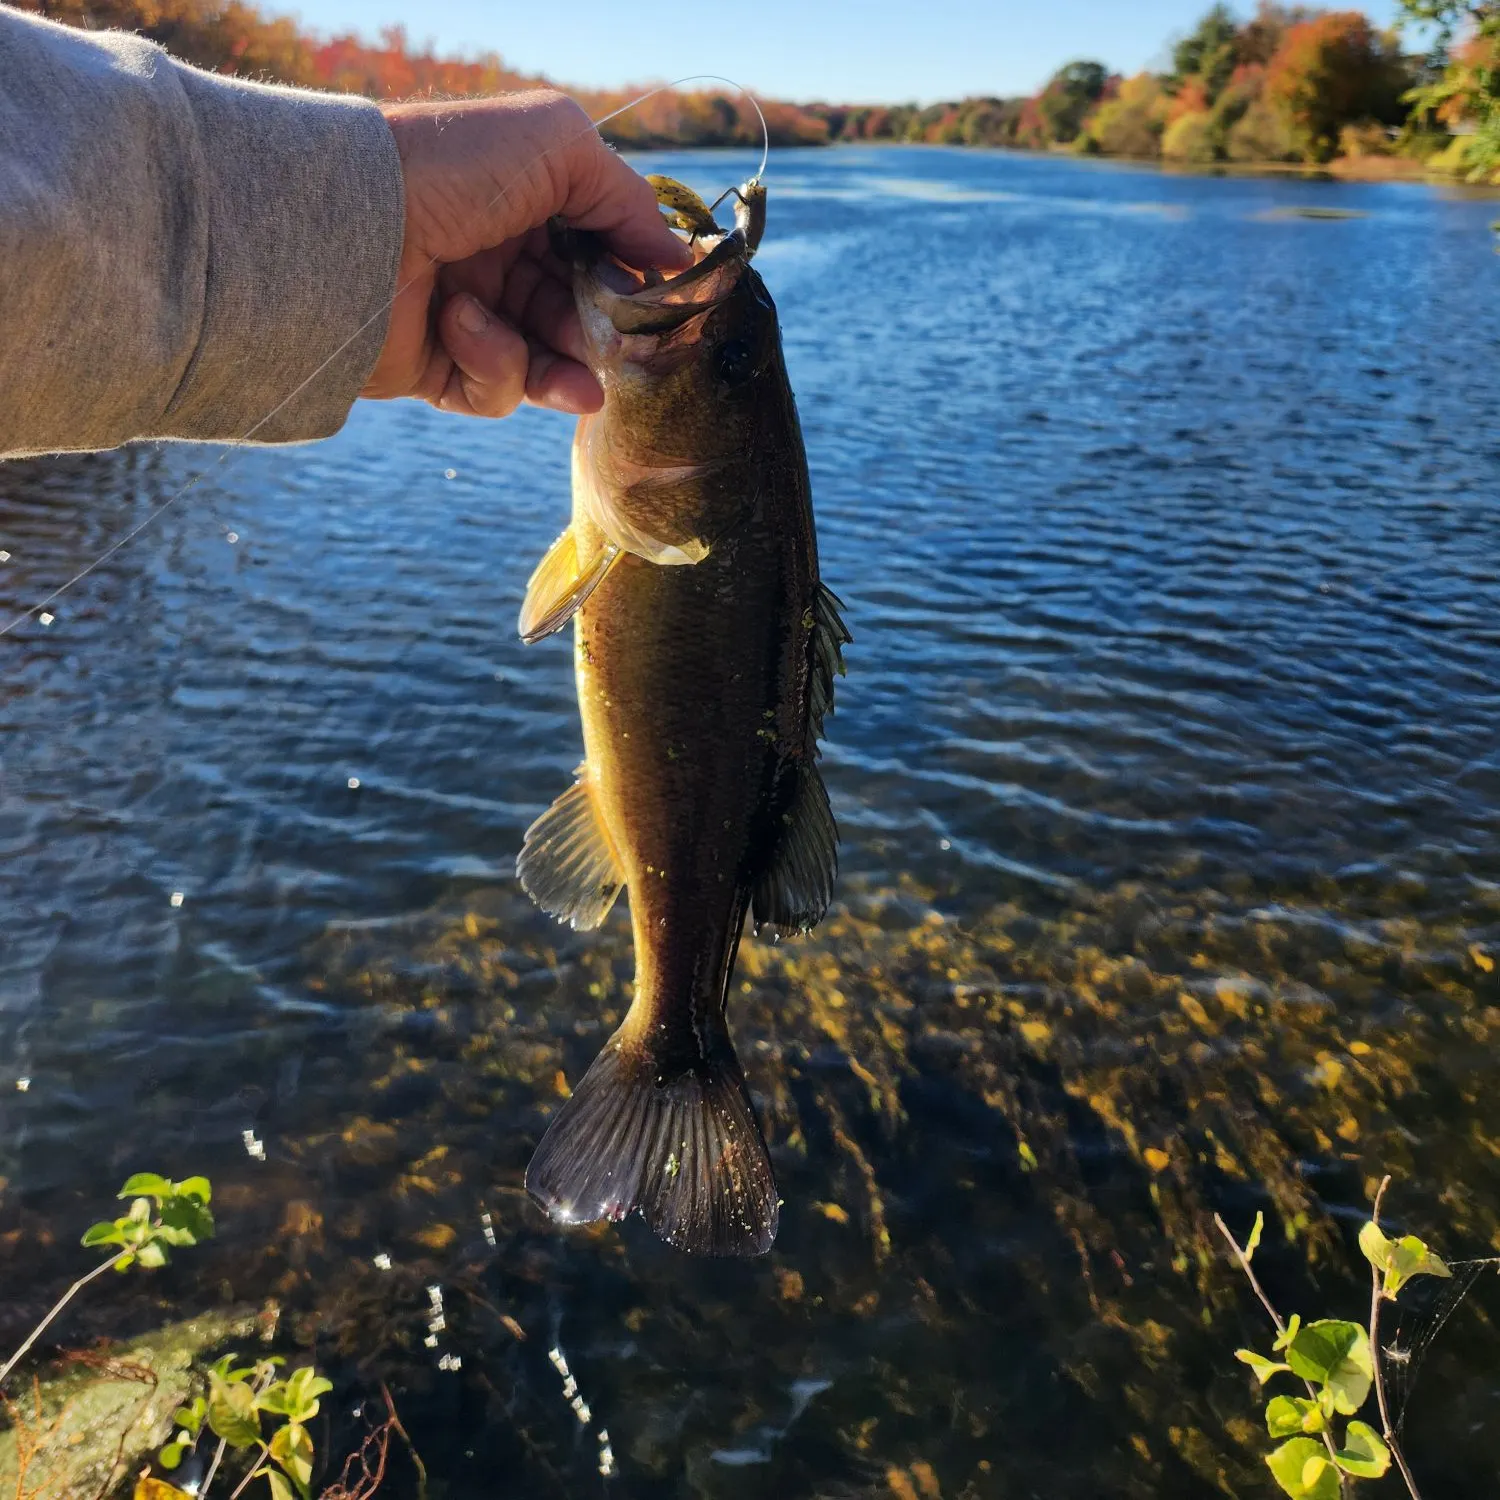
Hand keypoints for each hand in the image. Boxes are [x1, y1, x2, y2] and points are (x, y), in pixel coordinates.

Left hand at [362, 92, 689, 417]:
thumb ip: (626, 197)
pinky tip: (466, 328)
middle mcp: (496, 257)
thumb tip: (675, 257)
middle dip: (607, 335)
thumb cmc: (450, 170)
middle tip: (626, 350)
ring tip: (580, 381)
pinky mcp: (438, 369)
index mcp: (523, 202)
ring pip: (548, 364)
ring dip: (565, 368)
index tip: (664, 305)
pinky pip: (497, 389)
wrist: (349, 225)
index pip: (599, 250)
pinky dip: (494, 364)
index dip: (633, 278)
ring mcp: (469, 315)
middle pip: (580, 314)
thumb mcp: (559, 146)